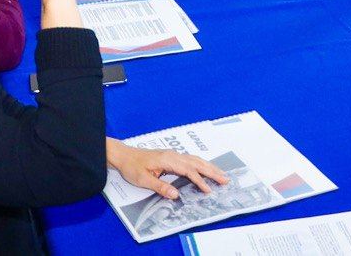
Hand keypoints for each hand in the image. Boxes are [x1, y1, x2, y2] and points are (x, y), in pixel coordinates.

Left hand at [106, 139, 228, 199]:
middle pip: (197, 163)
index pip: (188, 171)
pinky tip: (207, 168)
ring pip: (196, 160)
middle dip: (212, 171)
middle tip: (226, 180)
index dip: (199, 181)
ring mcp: (174, 155)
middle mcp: (173, 156)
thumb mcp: (143, 180)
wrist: (125, 155)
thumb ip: (160, 187)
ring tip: (221, 174)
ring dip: (209, 167)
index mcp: (168, 160)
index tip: (208, 190)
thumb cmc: (132, 167)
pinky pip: (191, 160)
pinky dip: (202, 164)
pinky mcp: (172, 157)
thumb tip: (175, 195)